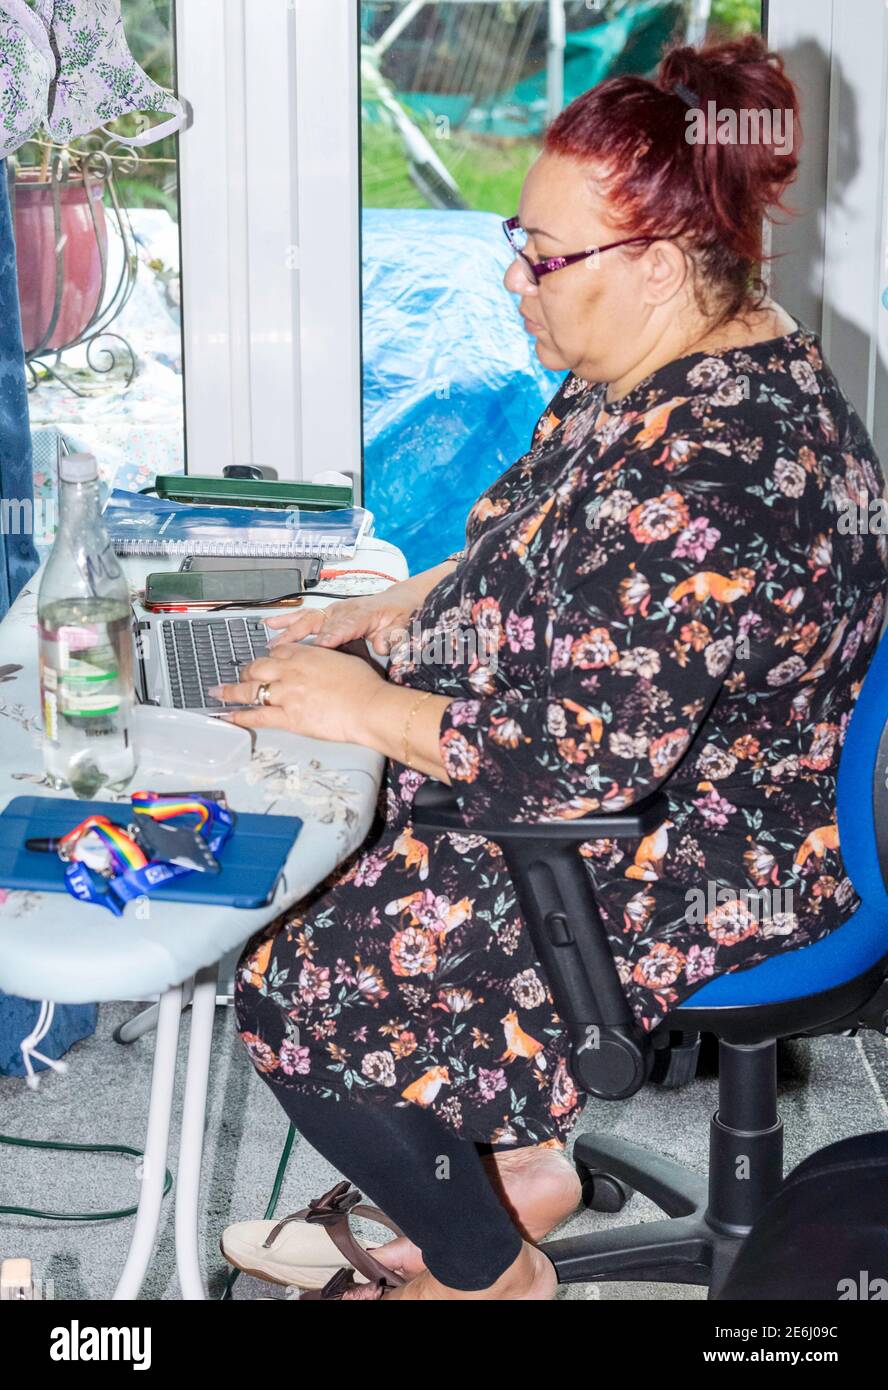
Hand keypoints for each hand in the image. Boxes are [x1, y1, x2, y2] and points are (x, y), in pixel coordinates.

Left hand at [209, 642, 387, 742]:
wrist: (368, 706)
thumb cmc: (364, 685)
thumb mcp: (343, 659)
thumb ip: (324, 659)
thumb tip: (319, 663)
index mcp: (305, 654)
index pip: (277, 651)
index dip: (268, 657)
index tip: (265, 662)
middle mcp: (290, 670)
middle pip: (257, 667)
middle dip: (247, 673)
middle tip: (241, 678)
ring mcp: (286, 694)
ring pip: (250, 690)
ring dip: (231, 691)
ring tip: (219, 692)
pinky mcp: (287, 717)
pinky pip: (257, 715)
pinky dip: (239, 716)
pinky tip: (227, 716)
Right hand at [265, 586, 422, 656]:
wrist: (400, 601)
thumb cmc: (400, 613)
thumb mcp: (404, 625)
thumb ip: (393, 635)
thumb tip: (381, 644)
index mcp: (364, 613)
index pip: (345, 626)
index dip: (332, 636)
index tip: (322, 646)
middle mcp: (345, 610)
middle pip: (320, 622)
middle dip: (301, 635)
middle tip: (285, 648)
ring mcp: (335, 611)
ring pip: (308, 618)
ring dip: (288, 629)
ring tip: (271, 642)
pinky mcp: (329, 614)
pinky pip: (305, 616)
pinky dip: (288, 619)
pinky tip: (271, 624)